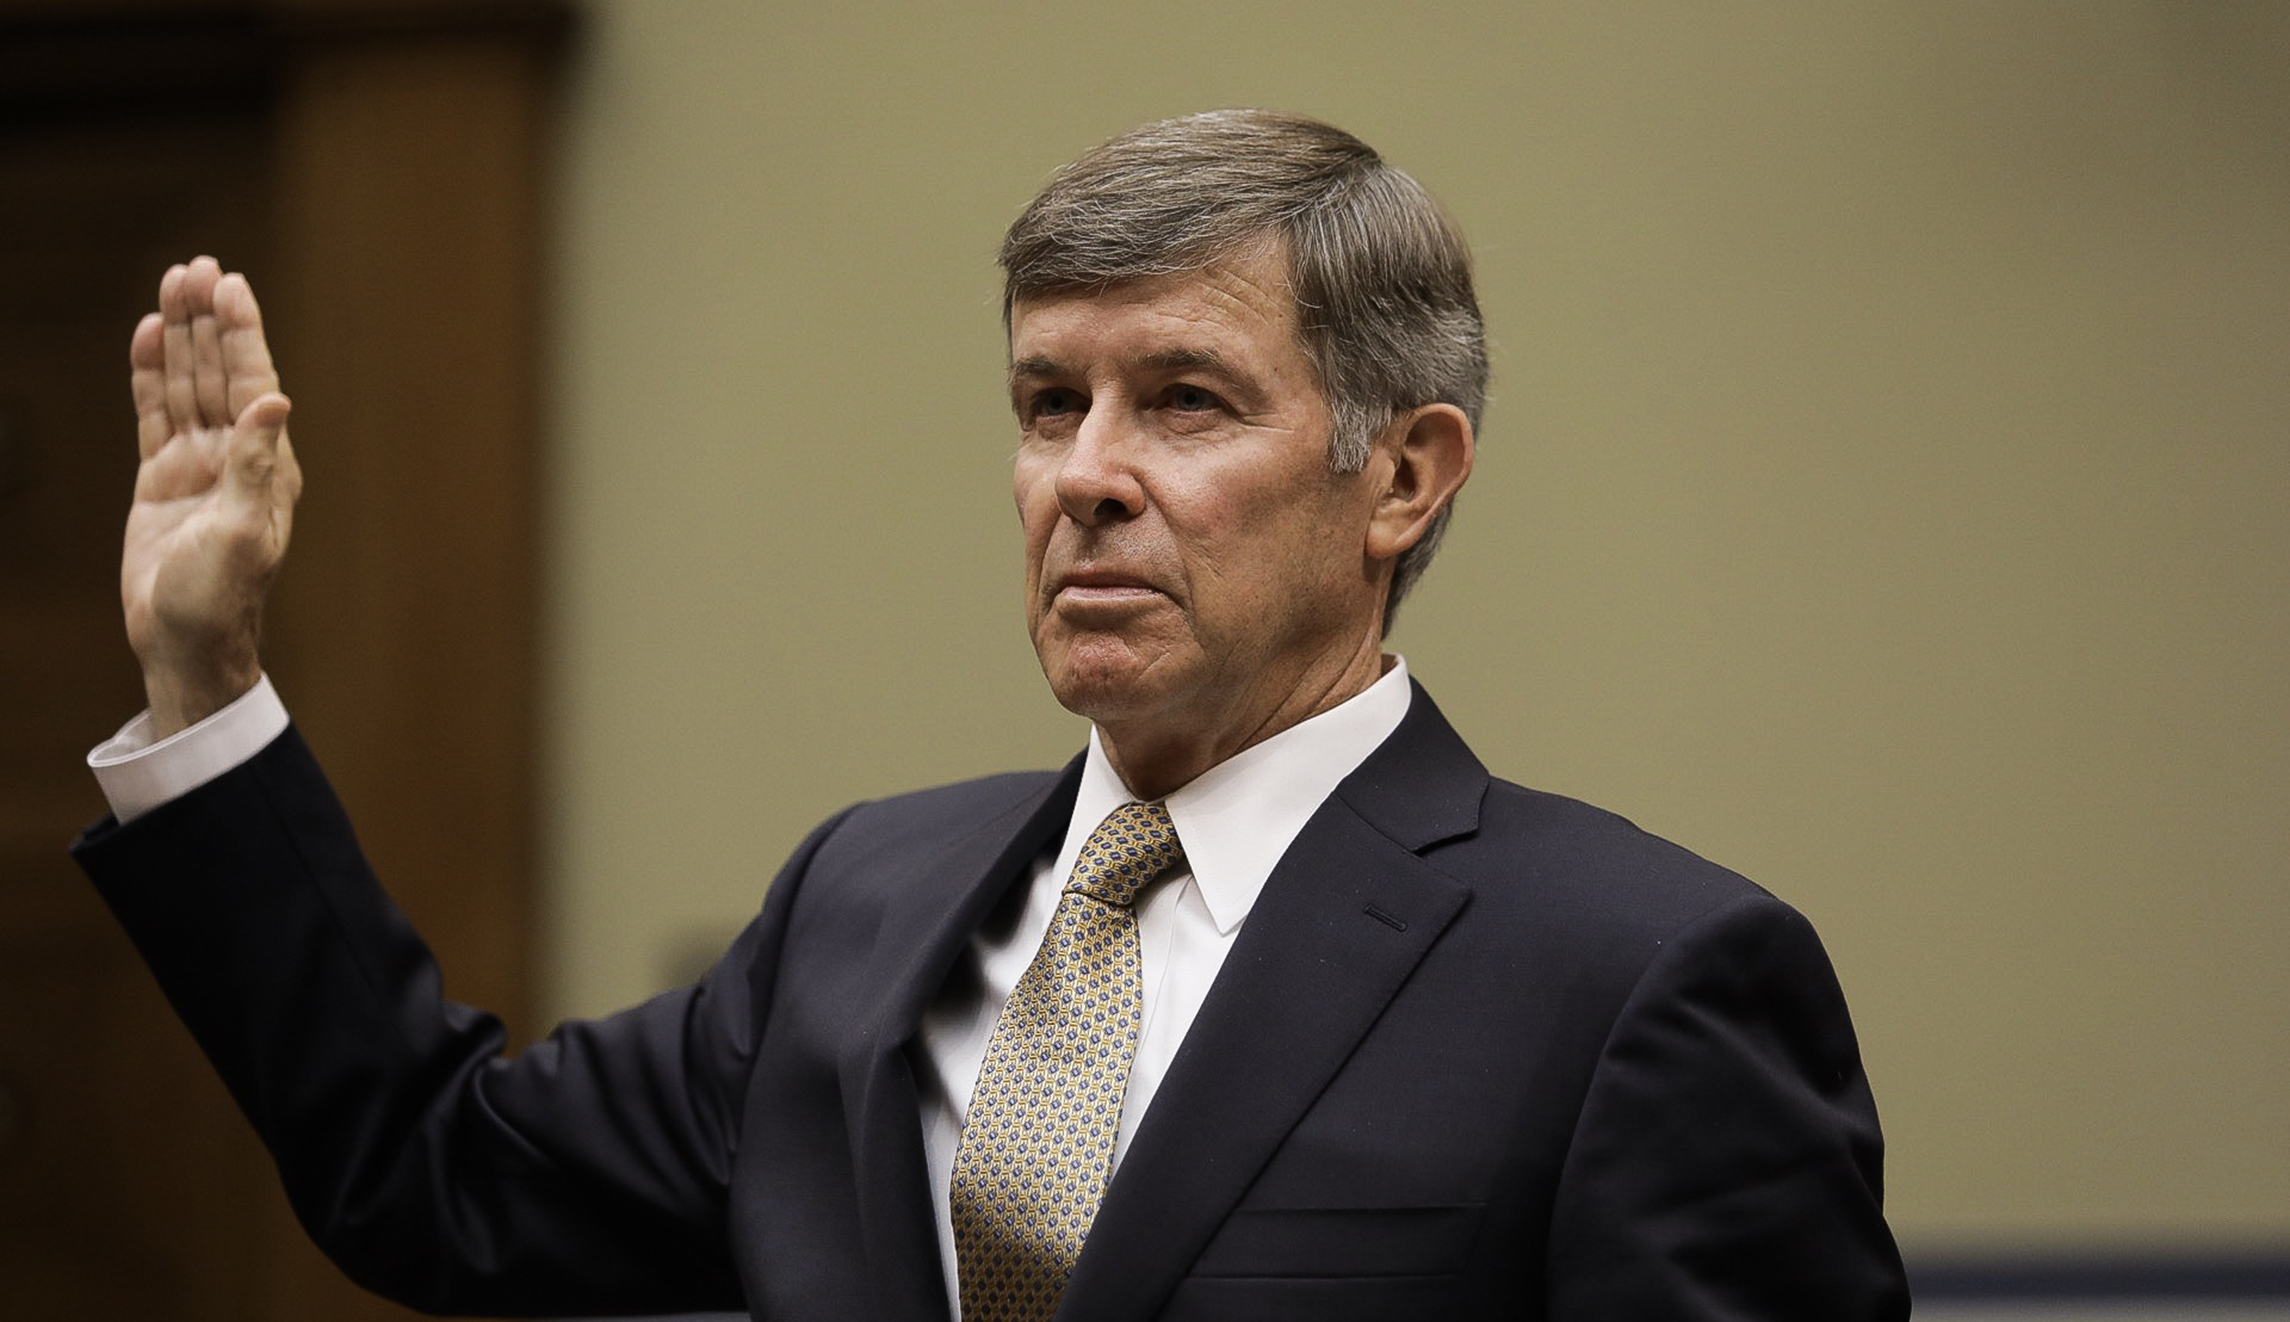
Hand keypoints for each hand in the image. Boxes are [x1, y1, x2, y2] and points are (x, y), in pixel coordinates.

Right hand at [123, 257, 300, 736]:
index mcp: (267, 467)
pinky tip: (150, 336)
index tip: (230, 284)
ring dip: (182, 336)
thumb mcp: (243, 534)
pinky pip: (154, 414)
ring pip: (187, 385)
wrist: (184, 644)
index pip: (253, 382)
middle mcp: (237, 458)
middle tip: (197, 266)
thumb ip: (257, 467)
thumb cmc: (220, 600)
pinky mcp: (161, 480)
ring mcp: (198, 466)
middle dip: (210, 319)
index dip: (242, 332)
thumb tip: (277, 402)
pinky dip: (152, 374)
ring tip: (173, 283)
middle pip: (220, 372)